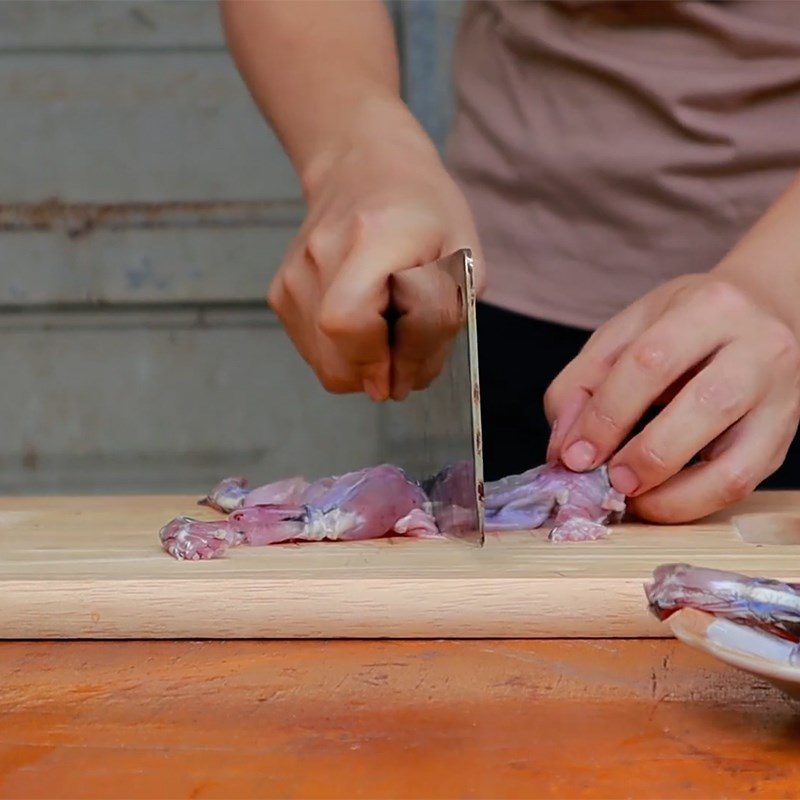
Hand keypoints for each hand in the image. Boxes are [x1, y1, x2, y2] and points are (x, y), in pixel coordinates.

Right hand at [268, 115, 483, 401]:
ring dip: (364, 365)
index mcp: (374, 236)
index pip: (351, 322)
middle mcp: (321, 254)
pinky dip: (344, 354)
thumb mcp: (461, 259)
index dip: (382, 361)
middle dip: (378, 373)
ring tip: (388, 325)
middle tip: (407, 351)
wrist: (365, 167)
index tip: (410, 369)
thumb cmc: (424, 213)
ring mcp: (294, 273)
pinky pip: (314, 352)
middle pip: (335, 353)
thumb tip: (400, 383)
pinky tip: (364, 320)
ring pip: (325, 363)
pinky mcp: (281, 290)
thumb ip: (440, 324)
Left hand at [545, 274, 799, 522]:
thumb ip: (582, 382)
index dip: (606, 416)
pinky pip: (741, 486)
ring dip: (670, 494)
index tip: (573, 455)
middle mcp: (759, 348)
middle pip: (704, 407)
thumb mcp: (625, 332)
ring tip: (631, 497)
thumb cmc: (684, 325)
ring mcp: (781, 398)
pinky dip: (691, 504)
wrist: (764, 313)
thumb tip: (564, 447)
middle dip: (645, 456)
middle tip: (607, 480)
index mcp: (710, 307)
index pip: (651, 362)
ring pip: (732, 464)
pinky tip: (658, 499)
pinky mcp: (782, 439)